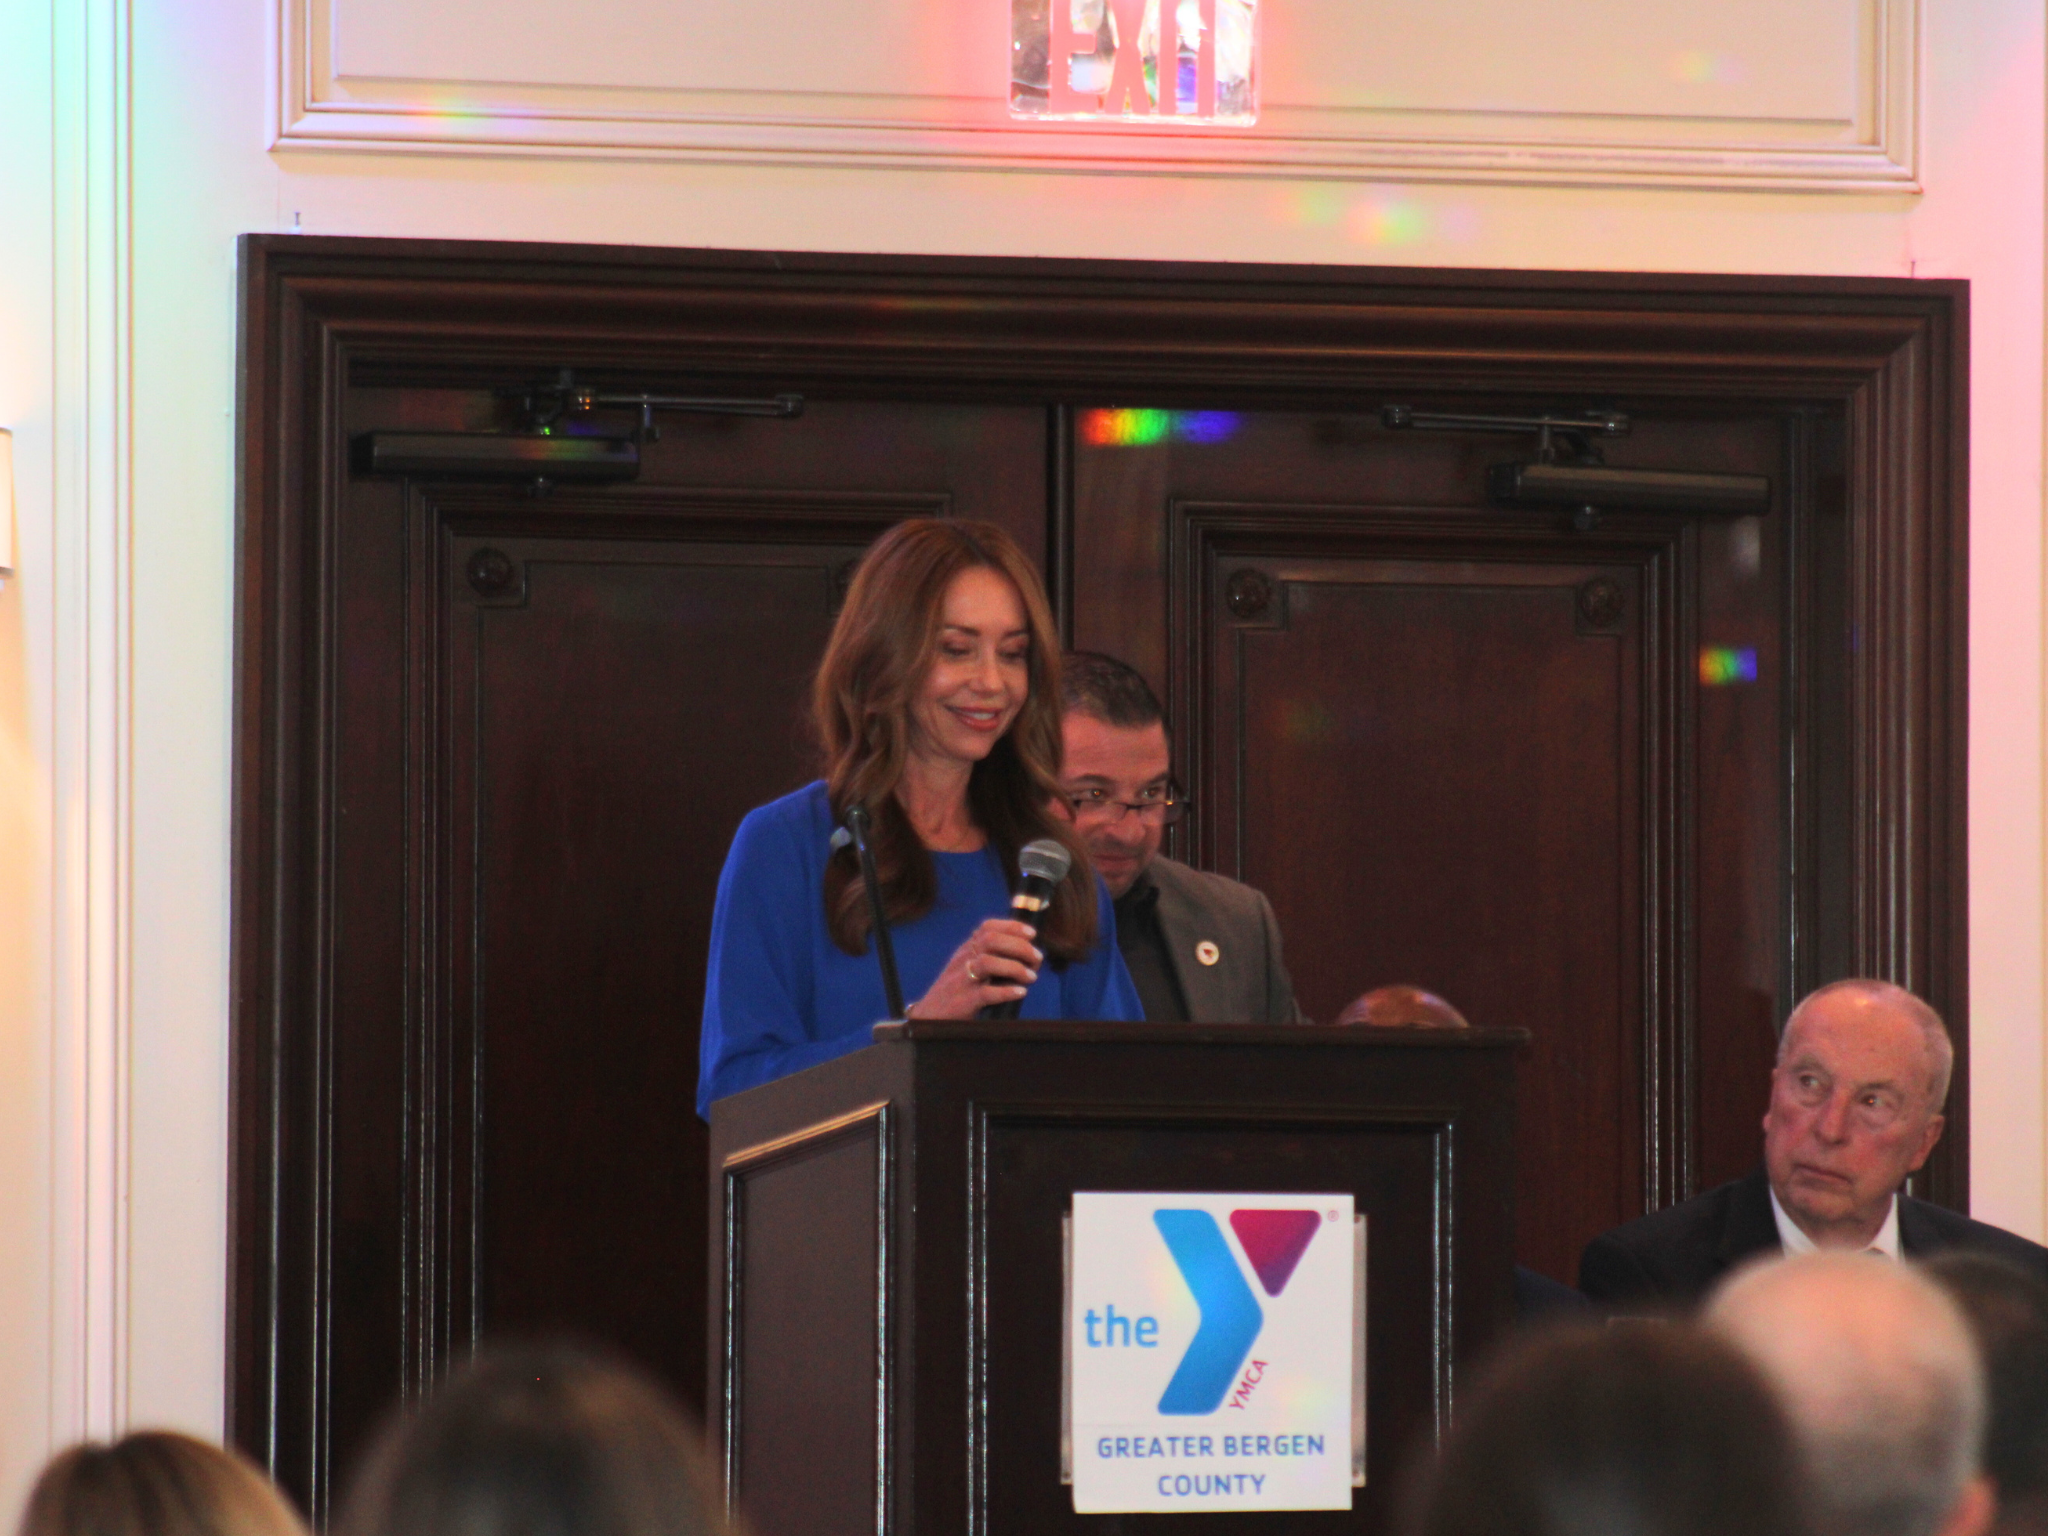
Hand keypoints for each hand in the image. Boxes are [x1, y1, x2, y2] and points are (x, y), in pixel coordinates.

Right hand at [910, 918, 1041, 1018]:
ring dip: (1015, 968)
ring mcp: (962, 980)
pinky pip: (985, 993)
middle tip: (1037, 959)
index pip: (987, 928)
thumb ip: (988, 957)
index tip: (1032, 934)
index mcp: (966, 951)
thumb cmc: (956, 992)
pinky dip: (1006, 991)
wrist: (929, 1016)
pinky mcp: (963, 1001)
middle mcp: (963, 961)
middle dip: (1019, 947)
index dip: (1012, 926)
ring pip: (987, 963)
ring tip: (1031, 977)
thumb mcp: (966, 967)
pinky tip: (1020, 993)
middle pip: (991, 941)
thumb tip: (1026, 954)